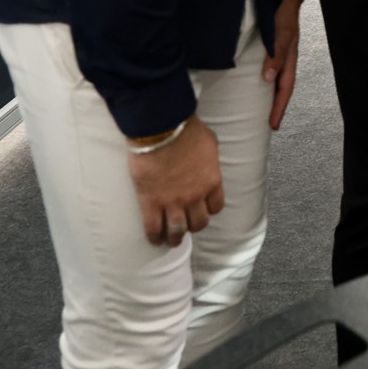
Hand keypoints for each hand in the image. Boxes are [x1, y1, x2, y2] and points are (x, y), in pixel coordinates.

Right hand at [127, 115, 223, 247]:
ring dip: (175, 237)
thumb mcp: (209, 143)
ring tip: (170, 240)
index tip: (202, 208)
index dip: (208, 209)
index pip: (216, 206)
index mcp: (212, 181)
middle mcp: (195, 196)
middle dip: (193, 225)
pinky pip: (154, 227)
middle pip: (199, 222)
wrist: (161, 129)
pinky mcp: (151, 202)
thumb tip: (207, 159)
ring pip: (178, 230)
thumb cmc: (186, 130)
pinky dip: (155, 236)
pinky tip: (154, 239)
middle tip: (186, 224)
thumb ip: (210, 157)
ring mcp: (173, 202)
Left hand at [262, 0, 300, 129]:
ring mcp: (278, 57)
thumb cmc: (283, 16)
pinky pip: (269, 72)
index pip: (284, 91)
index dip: (279, 109)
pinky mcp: (270, 51)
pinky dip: (264, 83)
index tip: (273, 125)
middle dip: (276, 108)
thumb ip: (275, 55)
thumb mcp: (280, 35)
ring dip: (270, 97)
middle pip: (282, 90)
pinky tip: (257, 86)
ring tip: (262, 111)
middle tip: (268, 126)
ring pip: (275, 83)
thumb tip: (268, 80)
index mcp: (289, 62)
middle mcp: (285, 62)